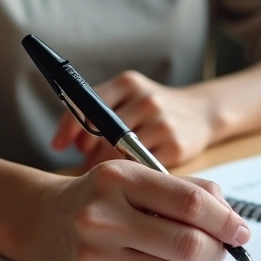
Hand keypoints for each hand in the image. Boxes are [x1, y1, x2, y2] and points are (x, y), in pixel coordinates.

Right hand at [15, 161, 250, 260]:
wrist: (39, 220)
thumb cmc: (99, 196)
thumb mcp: (135, 176)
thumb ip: (186, 190)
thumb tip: (231, 219)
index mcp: (118, 179)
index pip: (191, 203)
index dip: (226, 220)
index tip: (241, 231)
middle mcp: (103, 217)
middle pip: (188, 243)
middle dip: (218, 248)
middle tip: (224, 247)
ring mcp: (95, 256)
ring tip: (191, 254)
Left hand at [51, 71, 215, 168]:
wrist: (202, 112)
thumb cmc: (153, 109)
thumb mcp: (127, 96)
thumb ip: (95, 110)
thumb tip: (62, 143)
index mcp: (128, 83)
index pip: (87, 105)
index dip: (69, 129)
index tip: (59, 146)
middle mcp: (146, 100)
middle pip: (102, 134)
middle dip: (88, 152)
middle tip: (86, 162)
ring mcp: (163, 124)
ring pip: (120, 153)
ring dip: (108, 167)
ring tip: (108, 171)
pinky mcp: (177, 147)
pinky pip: (142, 167)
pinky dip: (131, 174)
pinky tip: (131, 176)